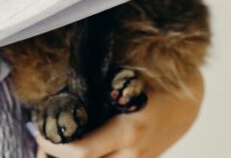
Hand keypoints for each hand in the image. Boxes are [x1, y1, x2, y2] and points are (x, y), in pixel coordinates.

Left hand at [33, 71, 203, 157]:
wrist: (190, 102)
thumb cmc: (161, 83)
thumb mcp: (133, 80)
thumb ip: (104, 87)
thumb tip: (66, 85)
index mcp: (129, 131)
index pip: (82, 152)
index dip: (55, 146)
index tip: (40, 130)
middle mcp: (132, 154)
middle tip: (43, 141)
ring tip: (55, 148)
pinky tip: (76, 149)